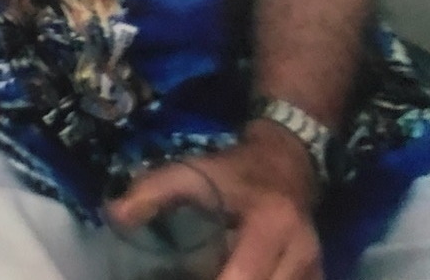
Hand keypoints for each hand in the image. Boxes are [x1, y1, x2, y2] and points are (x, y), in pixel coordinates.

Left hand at [106, 127, 320, 279]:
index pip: (243, 277)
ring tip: (206, 272)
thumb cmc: (234, 170)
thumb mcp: (192, 171)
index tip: (187, 276)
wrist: (286, 162)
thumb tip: (115, 215)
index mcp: (272, 225)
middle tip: (190, 275)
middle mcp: (302, 252)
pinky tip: (227, 276)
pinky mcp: (316, 276)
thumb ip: (152, 192)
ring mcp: (313, 268)